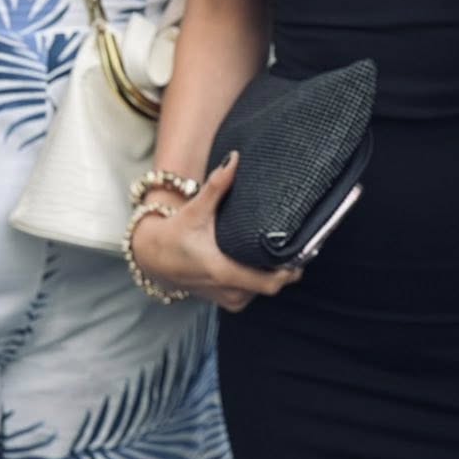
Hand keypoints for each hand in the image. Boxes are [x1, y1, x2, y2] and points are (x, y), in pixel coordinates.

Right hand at [128, 152, 302, 311]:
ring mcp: (227, 298)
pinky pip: (252, 294)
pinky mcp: (226, 300)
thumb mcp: (196, 209)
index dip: (290, 270)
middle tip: (299, 243)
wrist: (153, 257)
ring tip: (285, 249)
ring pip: (263, 291)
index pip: (271, 282)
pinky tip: (265, 261)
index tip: (304, 250)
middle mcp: (229, 290)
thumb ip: (217, 185)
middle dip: (287, 268)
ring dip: (273, 274)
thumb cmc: (176, 233)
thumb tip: (235, 158)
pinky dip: (260, 280)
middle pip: (272, 286)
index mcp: (224, 271)